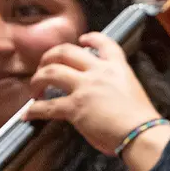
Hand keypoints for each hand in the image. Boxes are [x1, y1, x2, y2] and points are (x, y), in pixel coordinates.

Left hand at [27, 32, 162, 157]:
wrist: (141, 132)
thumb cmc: (141, 118)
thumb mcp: (132, 90)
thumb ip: (115, 86)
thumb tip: (101, 94)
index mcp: (117, 67)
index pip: (104, 43)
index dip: (91, 38)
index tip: (82, 40)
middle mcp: (99, 71)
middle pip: (66, 51)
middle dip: (50, 56)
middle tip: (45, 65)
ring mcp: (85, 87)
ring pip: (51, 72)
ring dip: (38, 79)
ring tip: (35, 88)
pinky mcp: (75, 107)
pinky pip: (47, 106)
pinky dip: (34, 109)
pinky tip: (28, 114)